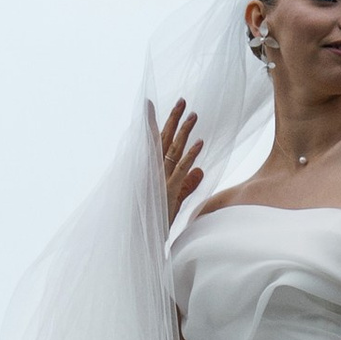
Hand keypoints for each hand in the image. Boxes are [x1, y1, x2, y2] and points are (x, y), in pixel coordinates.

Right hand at [160, 100, 204, 224]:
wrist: (140, 238)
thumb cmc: (156, 220)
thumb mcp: (176, 199)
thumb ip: (188, 183)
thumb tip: (200, 170)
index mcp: (154, 171)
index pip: (157, 143)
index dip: (158, 123)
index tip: (154, 105)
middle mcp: (154, 171)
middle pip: (165, 140)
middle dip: (174, 119)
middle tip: (183, 101)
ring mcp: (160, 179)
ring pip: (174, 150)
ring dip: (184, 131)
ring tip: (194, 115)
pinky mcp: (168, 190)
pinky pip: (181, 170)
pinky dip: (191, 156)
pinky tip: (200, 143)